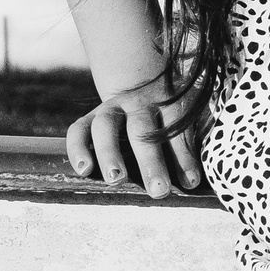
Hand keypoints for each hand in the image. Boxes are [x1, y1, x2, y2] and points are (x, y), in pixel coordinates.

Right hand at [66, 72, 204, 197]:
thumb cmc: (166, 117)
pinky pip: (78, 130)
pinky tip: (84, 170)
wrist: (139, 81)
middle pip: (141, 129)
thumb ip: (185, 147)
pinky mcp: (90, 117)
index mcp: (166, 103)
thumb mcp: (182, 121)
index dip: (183, 157)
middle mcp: (137, 103)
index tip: (191, 182)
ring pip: (106, 127)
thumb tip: (192, 183)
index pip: (176, 130)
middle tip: (158, 189)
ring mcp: (110, 108)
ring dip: (110, 154)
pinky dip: (77, 149)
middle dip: (150, 161)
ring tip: (116, 179)